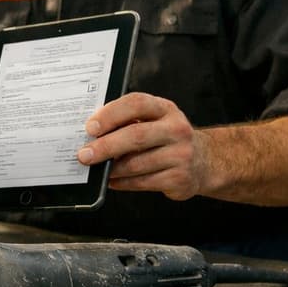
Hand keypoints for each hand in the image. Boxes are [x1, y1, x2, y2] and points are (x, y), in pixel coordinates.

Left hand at [76, 92, 208, 200]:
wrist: (203, 161)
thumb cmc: (165, 138)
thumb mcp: (153, 121)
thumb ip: (126, 122)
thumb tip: (90, 135)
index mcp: (165, 109)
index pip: (136, 103)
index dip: (110, 114)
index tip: (90, 127)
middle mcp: (177, 129)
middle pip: (136, 135)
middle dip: (105, 146)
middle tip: (84, 155)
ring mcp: (182, 154)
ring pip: (137, 164)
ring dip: (112, 169)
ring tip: (97, 170)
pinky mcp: (180, 178)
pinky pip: (143, 182)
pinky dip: (123, 183)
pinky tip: (113, 181)